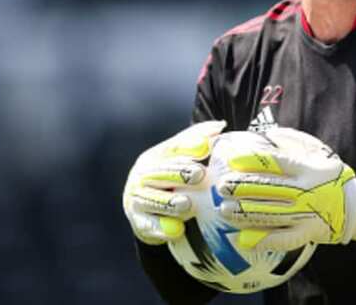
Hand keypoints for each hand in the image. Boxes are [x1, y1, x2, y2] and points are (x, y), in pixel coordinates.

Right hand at [122, 120, 224, 244]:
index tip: (205, 149)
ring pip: (151, 200)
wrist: (144, 208)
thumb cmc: (169, 177)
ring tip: (187, 204)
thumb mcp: (179, 157)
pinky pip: (148, 225)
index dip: (188, 148)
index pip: (170, 150)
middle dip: (178, 174)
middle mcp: (141, 176)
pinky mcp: (138, 222)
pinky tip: (176, 231)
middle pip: (158, 173)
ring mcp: (136, 199)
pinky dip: (161, 228)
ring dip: (168, 203)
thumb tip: (220, 125)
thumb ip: (197, 140)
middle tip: (198, 175)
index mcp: (153, 157)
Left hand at [214, 134, 355, 251]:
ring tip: (224, 209)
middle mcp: (305, 191)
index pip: (275, 162)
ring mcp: (305, 214)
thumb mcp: (318, 151)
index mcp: (307, 168)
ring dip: (244, 212)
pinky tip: (242, 238)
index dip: (252, 160)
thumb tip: (267, 134)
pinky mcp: (306, 233)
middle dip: (241, 187)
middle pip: (268, 188)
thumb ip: (293, 141)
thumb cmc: (331, 174)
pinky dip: (262, 239)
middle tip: (222, 186)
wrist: (355, 206)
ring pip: (269, 214)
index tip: (232, 160)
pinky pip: (282, 239)